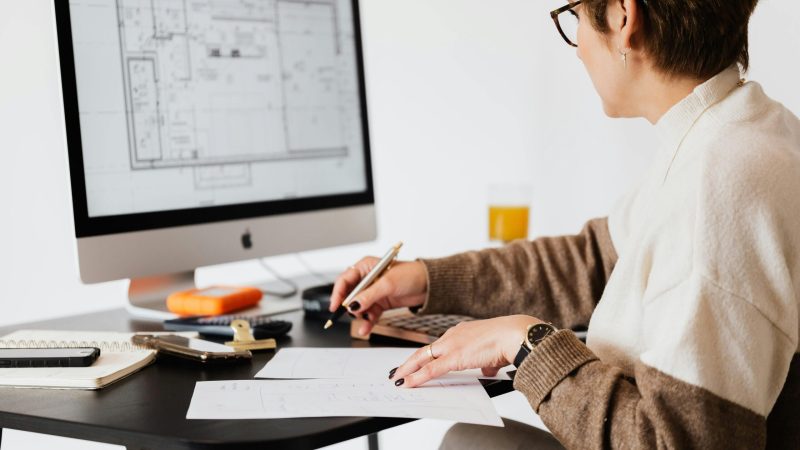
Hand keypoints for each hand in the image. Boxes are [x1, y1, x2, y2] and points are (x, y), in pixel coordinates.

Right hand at [330, 257, 427, 335]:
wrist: (429, 285)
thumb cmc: (411, 275)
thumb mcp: (388, 284)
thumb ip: (368, 295)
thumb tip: (352, 305)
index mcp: (365, 266)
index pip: (345, 280)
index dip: (338, 293)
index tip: (335, 306)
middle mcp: (367, 279)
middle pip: (349, 294)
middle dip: (350, 306)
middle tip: (353, 314)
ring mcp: (373, 292)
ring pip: (359, 306)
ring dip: (360, 316)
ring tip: (364, 322)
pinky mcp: (380, 303)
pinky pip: (369, 313)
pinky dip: (367, 321)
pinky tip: (365, 328)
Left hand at [389, 315, 542, 387]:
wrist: (513, 335)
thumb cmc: (508, 341)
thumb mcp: (493, 353)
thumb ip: (486, 361)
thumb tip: (487, 368)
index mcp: (462, 332)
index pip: (439, 345)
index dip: (426, 354)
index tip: (418, 361)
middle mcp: (453, 335)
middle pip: (425, 350)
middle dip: (410, 361)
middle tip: (398, 370)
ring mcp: (451, 345)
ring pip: (422, 358)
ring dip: (408, 369)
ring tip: (397, 378)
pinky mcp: (453, 357)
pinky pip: (430, 370)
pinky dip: (416, 377)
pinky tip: (407, 383)